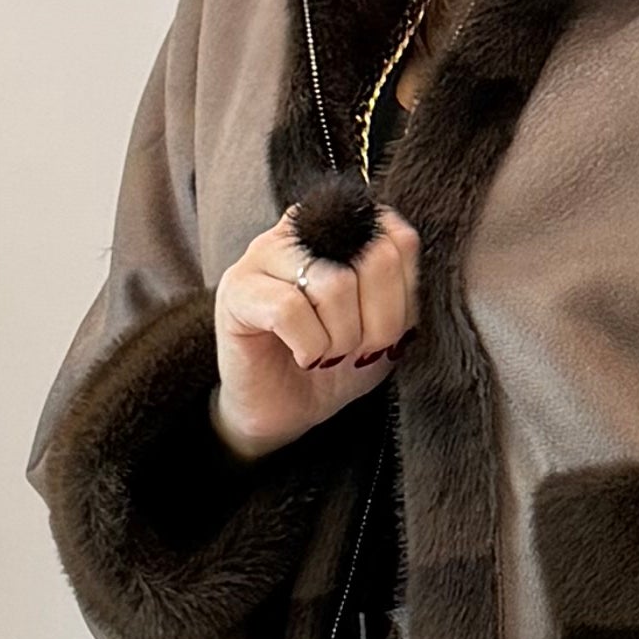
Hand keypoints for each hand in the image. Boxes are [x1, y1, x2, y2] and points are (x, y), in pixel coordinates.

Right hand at [211, 204, 419, 456]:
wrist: (286, 411)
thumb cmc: (334, 363)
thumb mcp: (385, 324)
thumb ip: (400, 280)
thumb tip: (399, 241)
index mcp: (340, 228)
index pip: (398, 238)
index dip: (402, 298)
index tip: (382, 332)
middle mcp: (301, 230)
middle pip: (371, 258)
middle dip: (376, 322)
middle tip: (354, 349)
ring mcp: (263, 255)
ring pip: (333, 283)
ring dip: (341, 337)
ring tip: (327, 354)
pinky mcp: (237, 291)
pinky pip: (290, 310)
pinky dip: (309, 346)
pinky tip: (304, 357)